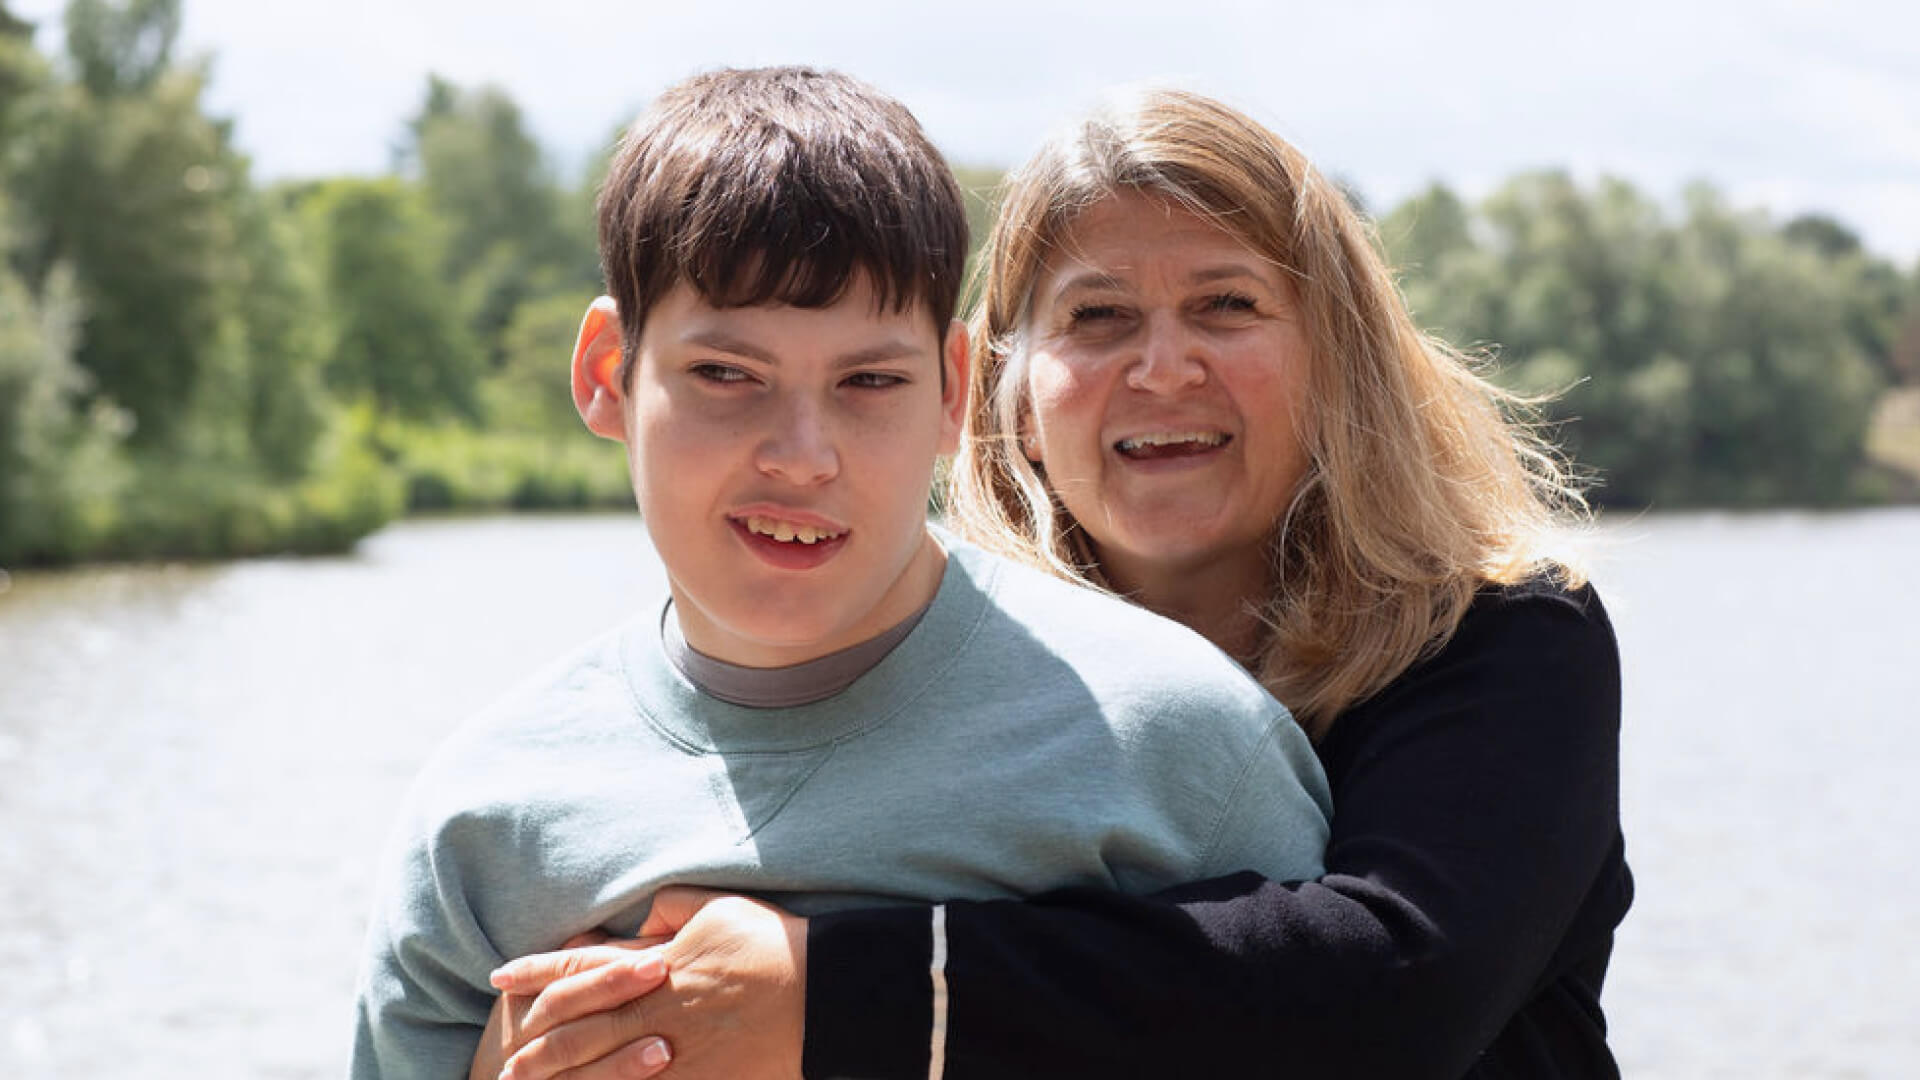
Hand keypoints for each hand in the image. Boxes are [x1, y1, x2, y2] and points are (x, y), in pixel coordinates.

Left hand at [491, 888, 807, 1079]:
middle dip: (535, 1046)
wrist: (824, 994)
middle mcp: (654, 1011)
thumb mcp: (716, 908)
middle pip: (577, 1030)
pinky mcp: (697, 1079)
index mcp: (654, 965)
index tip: (502, 977)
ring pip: (600, 1072)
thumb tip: (640, 923)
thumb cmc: (772, 944)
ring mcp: (673, 1052)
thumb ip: (668, 911)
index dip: (537, 971)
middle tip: (504, 1059)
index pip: (580, 966)